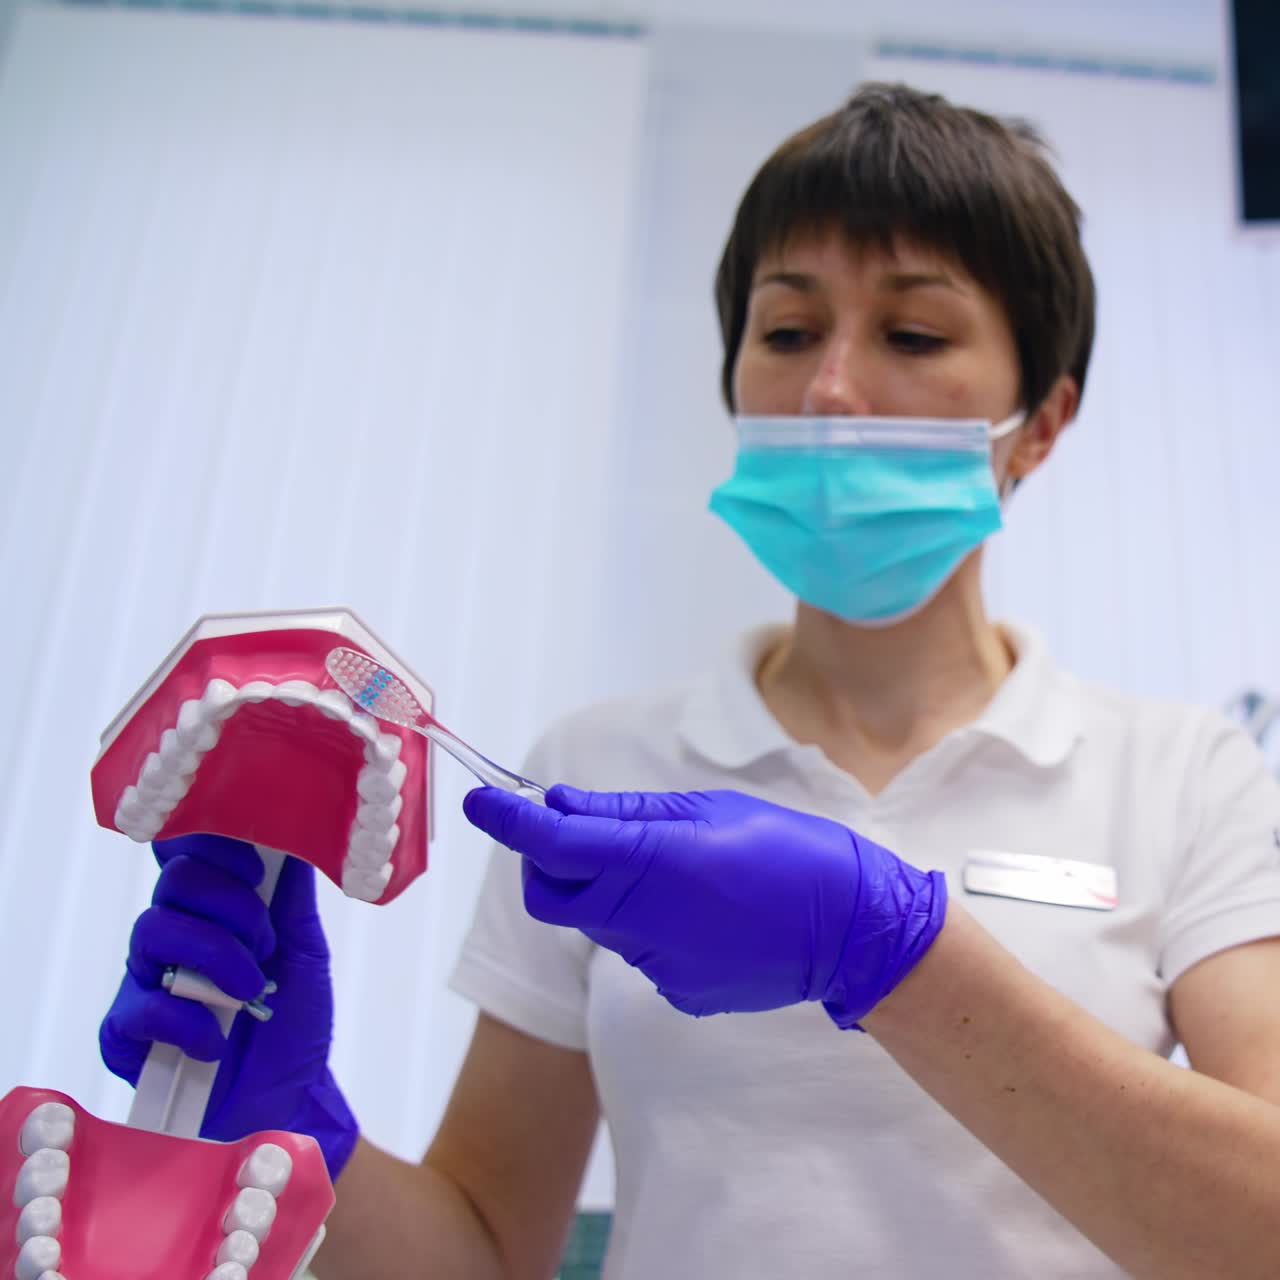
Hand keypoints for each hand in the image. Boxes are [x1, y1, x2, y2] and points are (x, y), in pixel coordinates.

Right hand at [99, 833, 357, 1178]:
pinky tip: (217, 1039)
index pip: (194, 855)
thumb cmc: (293, 1023)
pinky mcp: (126, 1034)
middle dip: (230, 907)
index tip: (255, 871)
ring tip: (251, 992)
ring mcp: (147, 982)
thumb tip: (292, 840)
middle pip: (174, 883)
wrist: (287, 1099)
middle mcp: (174, 937)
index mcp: (214, 911)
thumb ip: (292, 900)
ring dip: (214, 957)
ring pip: (152, 932)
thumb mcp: (307, 954)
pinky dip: (186, 1021)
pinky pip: (139, 1007)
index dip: (218, 850)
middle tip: (265, 946)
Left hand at [462, 786, 945, 1027]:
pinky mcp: (674, 991)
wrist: (852, 929)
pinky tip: (700, 912)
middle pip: (553, 894)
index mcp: (652, 859)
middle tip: (576, 831)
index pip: (551, 840)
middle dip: (548, 860)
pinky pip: (636, 950)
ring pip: (595, 921)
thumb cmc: (788, 850)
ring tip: (672, 869)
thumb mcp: (708, 811)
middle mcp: (642, 917)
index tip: (480, 799)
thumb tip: (560, 804)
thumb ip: (627, 813)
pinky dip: (646, 924)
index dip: (506, 818)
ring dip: (606, 890)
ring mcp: (656, 962)